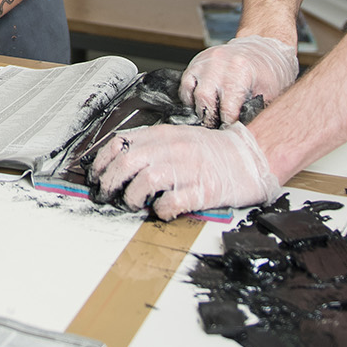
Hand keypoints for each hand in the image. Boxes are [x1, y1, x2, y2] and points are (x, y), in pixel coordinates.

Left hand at [87, 121, 279, 218]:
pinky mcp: (203, 190)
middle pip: (127, 162)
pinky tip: (161, 211)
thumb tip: (118, 159)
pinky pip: (173, 201)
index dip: (102, 162)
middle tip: (107, 195)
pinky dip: (160, 210)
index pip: (121, 143)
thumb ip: (150, 146)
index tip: (96, 175)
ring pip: (145, 180)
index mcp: (164, 135)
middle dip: (110, 182)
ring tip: (133, 204)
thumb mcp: (177, 139)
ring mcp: (189, 169)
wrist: (250, 157)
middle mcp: (173, 149)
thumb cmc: (211, 152)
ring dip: (132, 197)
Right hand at [180, 34, 298, 126]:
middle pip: (205, 101)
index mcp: (239, 71)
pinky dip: (190, 97)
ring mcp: (206, 61)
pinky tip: (202, 104)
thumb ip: (255, 112)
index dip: (228, 125)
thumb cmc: (268, 73)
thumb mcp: (270, 93)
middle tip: (217, 127)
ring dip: (199, 108)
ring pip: (192, 93)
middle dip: (210, 119)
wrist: (262, 49)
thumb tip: (241, 131)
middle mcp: (219, 64)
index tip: (229, 133)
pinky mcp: (197, 61)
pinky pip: (185, 83)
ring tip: (210, 116)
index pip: (227, 109)